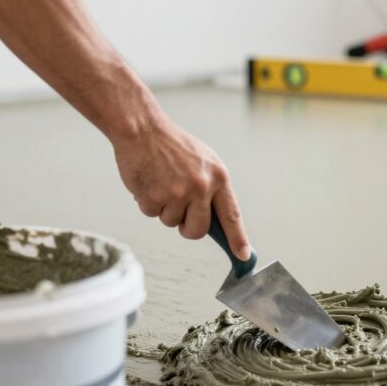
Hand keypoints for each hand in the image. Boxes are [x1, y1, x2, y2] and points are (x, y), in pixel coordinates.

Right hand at [113, 117, 251, 260]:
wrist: (143, 129)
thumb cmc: (173, 147)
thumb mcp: (203, 163)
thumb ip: (212, 190)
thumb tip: (217, 224)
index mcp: (218, 177)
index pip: (231, 215)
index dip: (238, 238)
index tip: (243, 257)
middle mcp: (201, 186)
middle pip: (198, 230)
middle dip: (188, 229)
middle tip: (180, 213)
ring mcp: (177, 192)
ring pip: (172, 223)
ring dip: (164, 209)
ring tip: (161, 182)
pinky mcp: (154, 196)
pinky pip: (151, 215)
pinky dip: (147, 203)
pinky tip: (148, 181)